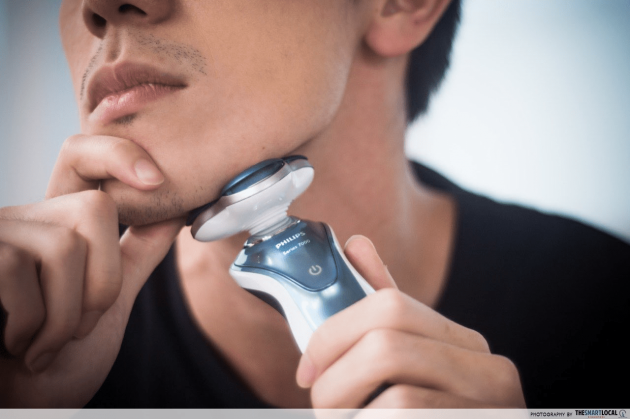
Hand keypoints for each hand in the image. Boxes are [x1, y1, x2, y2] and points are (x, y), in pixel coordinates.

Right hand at [0, 134, 184, 406]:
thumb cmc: (57, 361)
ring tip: (45, 344)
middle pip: (93, 210)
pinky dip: (32, 325)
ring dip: (65, 316)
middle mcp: (24, 218)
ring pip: (63, 246)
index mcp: (59, 225)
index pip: (83, 156)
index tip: (154, 179)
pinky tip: (18, 346)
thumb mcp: (108, 302)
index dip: (116, 153)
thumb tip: (177, 209)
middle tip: (77, 326)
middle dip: (102, 282)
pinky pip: (18, 271)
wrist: (18, 408)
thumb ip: (136, 254)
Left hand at [295, 235, 525, 408]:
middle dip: (333, 380)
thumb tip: (357, 245)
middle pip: (385, 345)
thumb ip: (387, 312)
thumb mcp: (413, 367)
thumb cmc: (430, 417)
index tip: (308, 368)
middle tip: (323, 406)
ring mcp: (485, 412)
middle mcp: (489, 375)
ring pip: (392, 397)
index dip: (333, 332)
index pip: (390, 304)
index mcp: (468, 346)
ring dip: (345, 415)